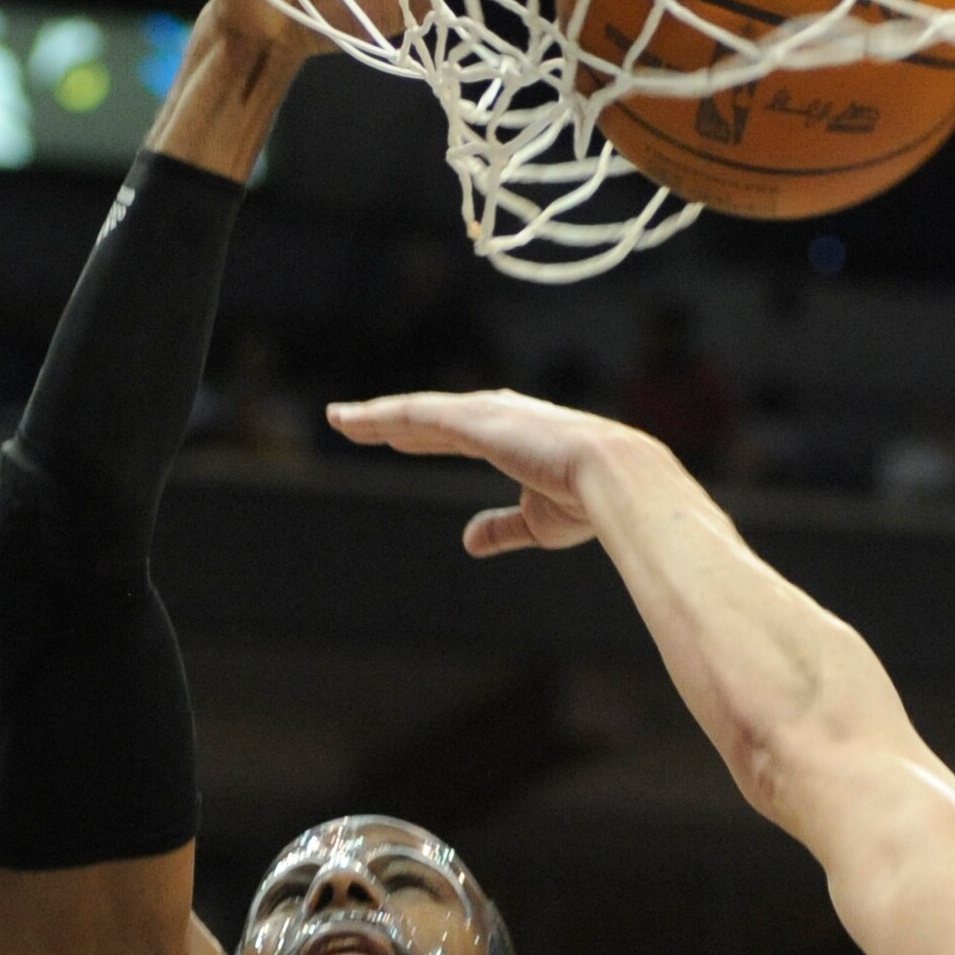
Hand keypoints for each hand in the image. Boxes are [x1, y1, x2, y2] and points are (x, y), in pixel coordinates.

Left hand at [326, 387, 653, 553]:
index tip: (395, 440)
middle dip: (392, 421)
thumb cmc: (588, 502)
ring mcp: (484, 413)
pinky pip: (415, 414)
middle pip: (430, 417)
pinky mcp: (472, 418)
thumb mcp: (535, 522)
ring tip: (341, 420)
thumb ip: (500, 528)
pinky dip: (382, 415)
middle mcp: (497, 416)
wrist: (614, 478)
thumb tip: (467, 541)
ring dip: (377, 416)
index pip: (456, 433)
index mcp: (516, 436)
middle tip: (355, 424)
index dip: (423, 436)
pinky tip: (353, 421)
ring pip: (416, 412)